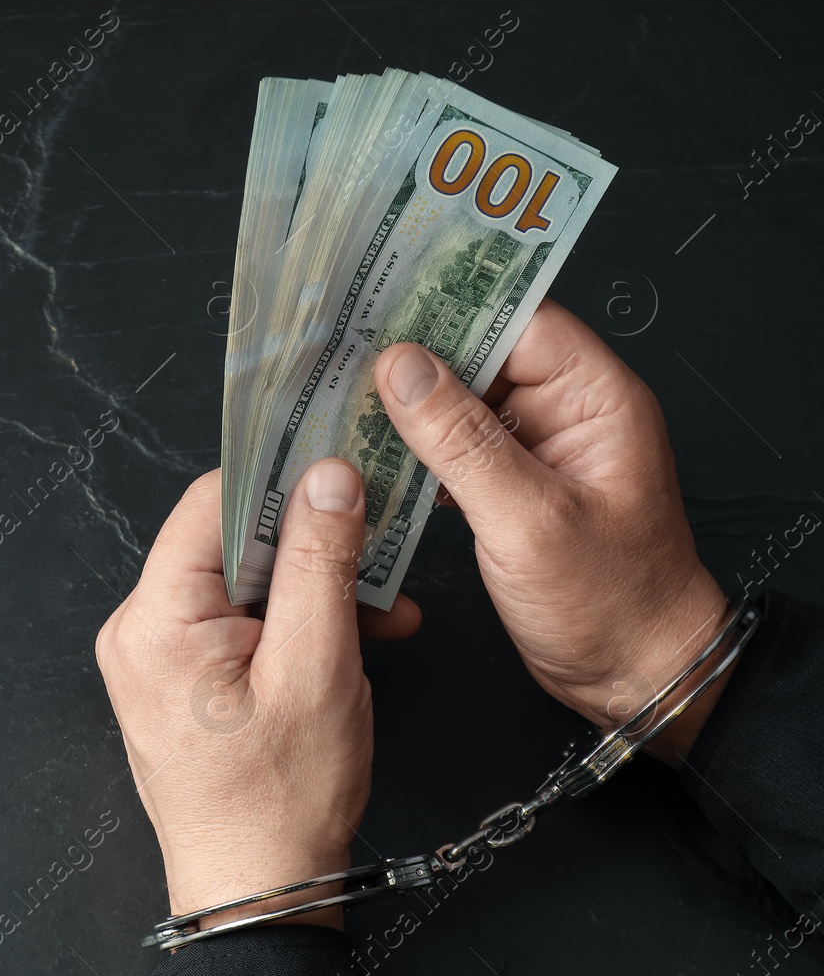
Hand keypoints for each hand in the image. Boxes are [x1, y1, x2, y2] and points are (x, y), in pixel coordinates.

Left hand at [95, 461, 412, 928]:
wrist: (259, 892)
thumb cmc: (279, 801)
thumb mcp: (317, 667)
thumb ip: (321, 562)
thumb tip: (327, 477)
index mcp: (154, 620)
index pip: (210, 503)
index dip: (279, 478)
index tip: (340, 466)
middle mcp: (140, 630)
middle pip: (229, 541)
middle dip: (312, 544)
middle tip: (379, 544)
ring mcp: (157, 656)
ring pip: (244, 582)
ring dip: (316, 588)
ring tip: (383, 614)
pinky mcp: (182, 677)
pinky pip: (241, 621)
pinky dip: (297, 623)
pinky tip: (356, 637)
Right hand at [374, 300, 727, 758]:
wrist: (638, 676)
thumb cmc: (613, 603)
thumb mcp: (530, 518)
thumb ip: (462, 441)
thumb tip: (402, 368)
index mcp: (594, 398)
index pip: (516, 320)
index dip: (449, 304)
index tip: (381, 299)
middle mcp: (566, 413)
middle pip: (479, 356)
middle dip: (412, 354)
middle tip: (339, 348)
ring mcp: (536, 451)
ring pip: (458, 403)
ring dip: (405, 406)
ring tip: (338, 398)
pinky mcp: (511, 489)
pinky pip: (453, 450)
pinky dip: (413, 451)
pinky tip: (367, 454)